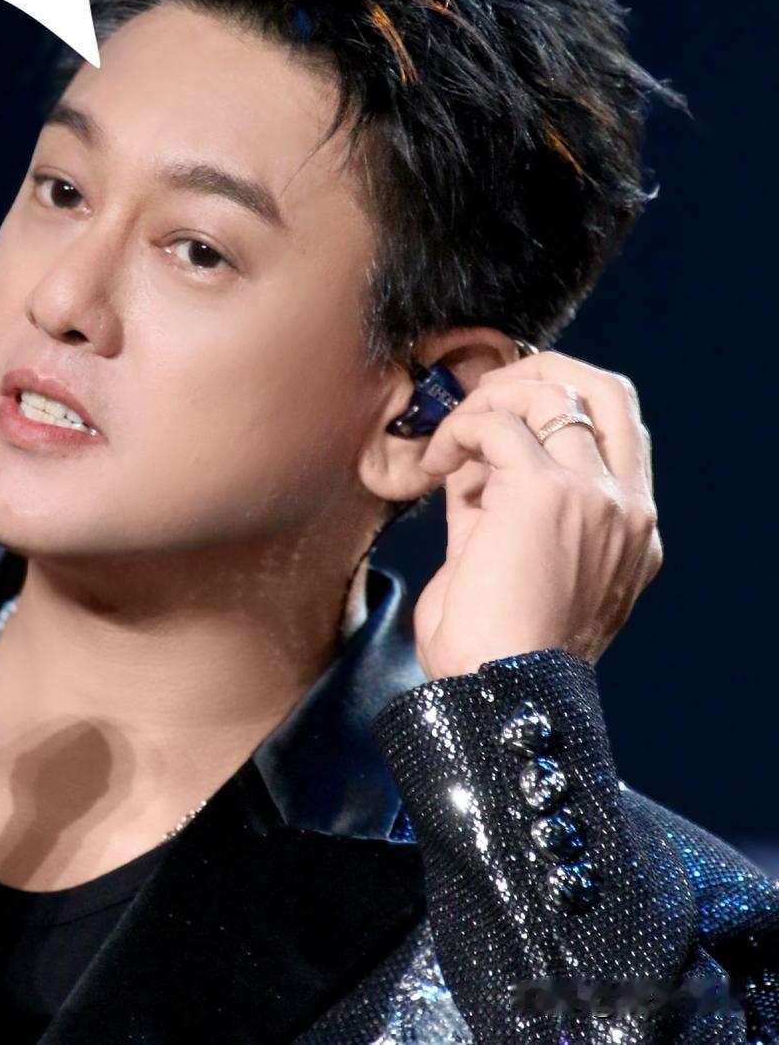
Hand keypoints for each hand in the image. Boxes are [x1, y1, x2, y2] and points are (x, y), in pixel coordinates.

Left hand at [410, 350, 662, 680]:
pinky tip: (435, 462)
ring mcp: (595, 496)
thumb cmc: (491, 648)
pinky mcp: (548, 492)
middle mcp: (627, 508)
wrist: (495, 694)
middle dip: (540, 372)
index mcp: (630, 531)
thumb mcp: (507, 561)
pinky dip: (457, 430)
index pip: (615, 428)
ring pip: (551, 391)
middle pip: (606, 388)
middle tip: (483, 399)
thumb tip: (470, 456)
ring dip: (487, 401)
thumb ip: (500, 504)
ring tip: (449, 441)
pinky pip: (498, 423)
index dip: (554, 406)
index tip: (495, 422)